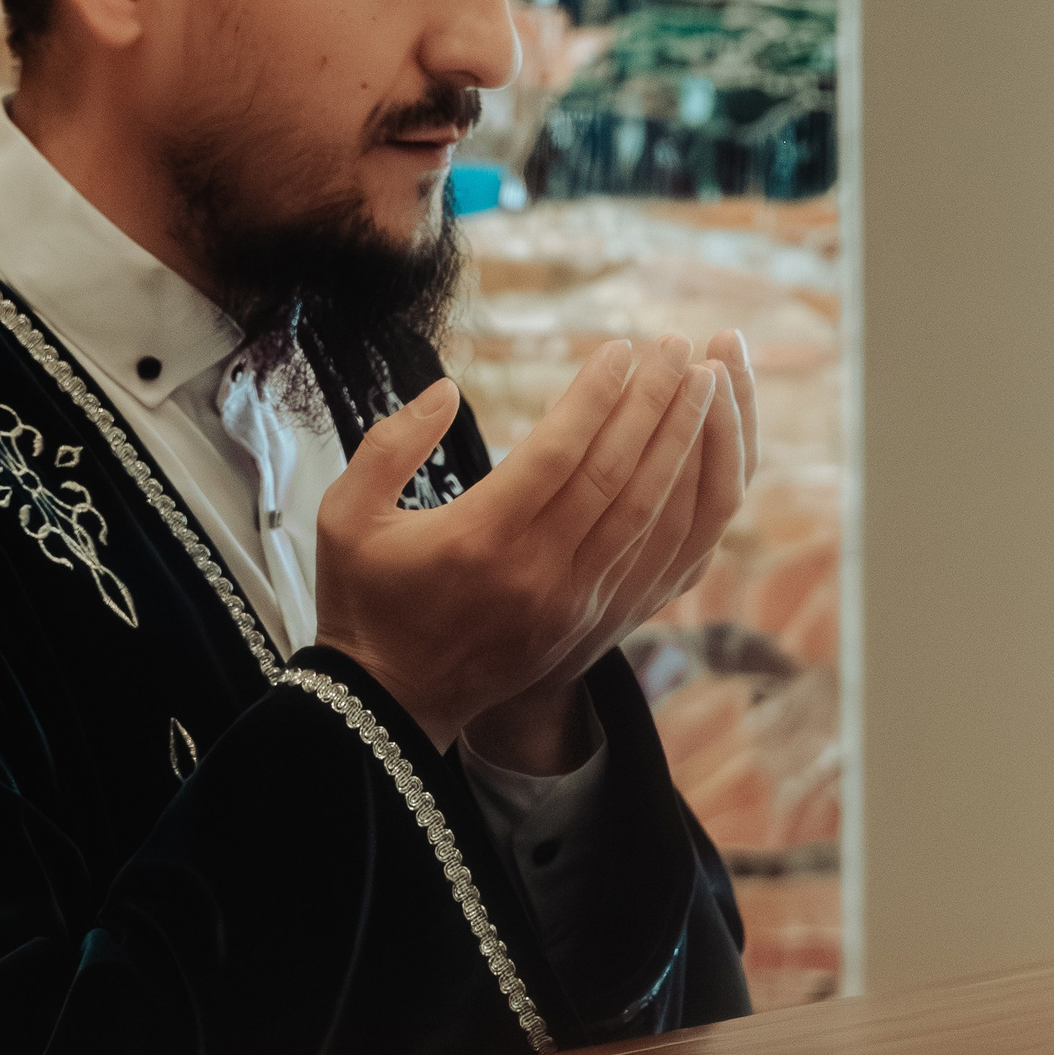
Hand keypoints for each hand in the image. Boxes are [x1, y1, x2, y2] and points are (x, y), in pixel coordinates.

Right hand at [313, 332, 721, 747]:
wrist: (391, 708)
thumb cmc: (364, 600)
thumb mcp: (346, 515)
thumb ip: (391, 445)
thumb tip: (447, 391)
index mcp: (479, 540)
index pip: (557, 452)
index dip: (594, 395)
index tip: (621, 346)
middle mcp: (539, 572)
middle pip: (617, 474)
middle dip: (655, 402)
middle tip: (679, 347)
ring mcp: (576, 603)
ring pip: (649, 512)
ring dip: (683, 443)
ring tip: (707, 385)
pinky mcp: (597, 624)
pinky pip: (659, 558)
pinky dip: (685, 502)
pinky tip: (700, 459)